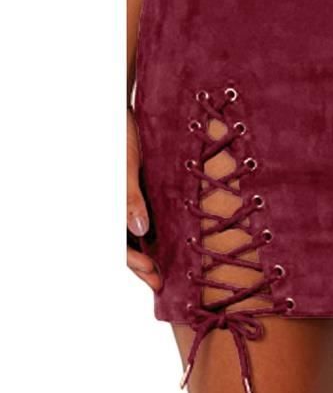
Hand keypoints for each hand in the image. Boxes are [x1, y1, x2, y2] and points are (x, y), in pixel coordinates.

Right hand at [127, 108, 161, 290]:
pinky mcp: (135, 190)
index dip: (136, 263)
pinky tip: (164, 241)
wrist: (124, 110)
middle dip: (143, 264)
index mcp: (107, 203)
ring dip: (147, 250)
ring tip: (166, 268)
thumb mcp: (127, 165)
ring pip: (133, 233)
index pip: (117, 244)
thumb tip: (141, 230)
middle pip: (126, 243)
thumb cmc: (122, 132)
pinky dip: (150, 232)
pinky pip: (139, 217)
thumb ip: (131, 198)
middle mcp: (114, 204)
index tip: (155, 275)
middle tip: (161, 283)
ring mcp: (124, 198)